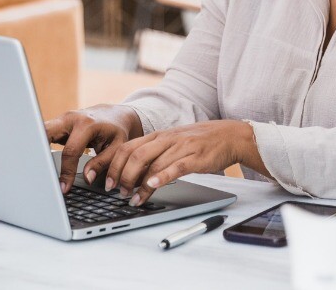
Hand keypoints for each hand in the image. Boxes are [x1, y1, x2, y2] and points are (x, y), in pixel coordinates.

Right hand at [44, 105, 142, 193]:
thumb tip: (87, 178)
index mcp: (87, 124)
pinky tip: (36, 161)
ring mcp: (62, 119)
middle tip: (35, 172)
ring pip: (41, 131)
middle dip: (38, 150)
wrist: (115, 115)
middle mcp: (71, 118)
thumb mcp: (117, 147)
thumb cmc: (116, 131)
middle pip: (47, 132)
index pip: (71, 151)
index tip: (64, 188)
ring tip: (32, 168)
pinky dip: (39, 146)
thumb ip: (102, 163)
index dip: (66, 172)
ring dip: (36, 148)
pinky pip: (44, 134)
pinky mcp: (58, 124)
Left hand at [105, 120, 253, 205]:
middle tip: (116, 192)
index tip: (106, 182)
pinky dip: (161, 178)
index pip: (128, 147)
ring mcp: (180, 147)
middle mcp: (166, 139)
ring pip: (152, 163)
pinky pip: (174, 167)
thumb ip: (154, 155)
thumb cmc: (199, 142)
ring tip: (132, 199)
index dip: (113, 165)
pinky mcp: (195, 158)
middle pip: (135, 155)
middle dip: (122, 176)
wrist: (229, 135)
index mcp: (158, 135)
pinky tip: (152, 187)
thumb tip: (133, 176)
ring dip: (138, 184)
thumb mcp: (173, 144)